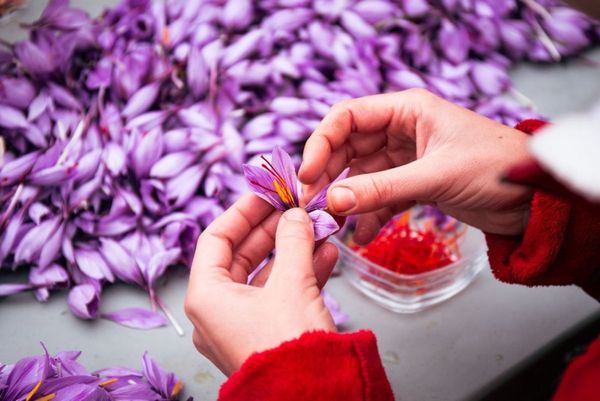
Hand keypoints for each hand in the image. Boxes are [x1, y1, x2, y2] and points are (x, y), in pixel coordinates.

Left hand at [185, 194, 337, 375]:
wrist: (313, 398)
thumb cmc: (289, 346)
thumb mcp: (292, 283)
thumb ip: (293, 240)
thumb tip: (296, 214)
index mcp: (207, 297)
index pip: (215, 239)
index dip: (242, 212)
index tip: (266, 193)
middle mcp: (218, 311)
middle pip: (242, 255)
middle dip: (274, 229)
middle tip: (296, 207)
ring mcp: (243, 324)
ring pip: (266, 275)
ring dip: (294, 250)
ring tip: (319, 227)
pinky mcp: (267, 334)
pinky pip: (281, 294)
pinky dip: (302, 273)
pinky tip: (327, 254)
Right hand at [299, 89, 532, 243]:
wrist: (537, 200)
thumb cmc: (496, 169)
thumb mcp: (435, 176)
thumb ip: (381, 189)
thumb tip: (333, 202)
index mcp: (406, 110)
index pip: (347, 117)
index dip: (321, 143)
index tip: (306, 175)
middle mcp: (402, 130)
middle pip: (348, 148)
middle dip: (329, 176)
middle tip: (312, 205)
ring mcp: (407, 158)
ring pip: (361, 176)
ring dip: (347, 199)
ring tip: (333, 225)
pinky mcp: (415, 184)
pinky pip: (381, 197)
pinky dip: (370, 215)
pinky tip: (362, 236)